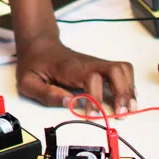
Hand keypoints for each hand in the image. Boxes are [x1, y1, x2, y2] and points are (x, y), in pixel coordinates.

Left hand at [16, 34, 135, 114]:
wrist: (39, 43)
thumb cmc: (35, 63)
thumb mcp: (28, 82)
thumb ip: (47, 95)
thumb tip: (70, 104)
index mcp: (69, 68)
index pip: (91, 77)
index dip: (95, 97)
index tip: (91, 114)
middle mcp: (87, 63)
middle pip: (115, 69)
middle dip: (123, 92)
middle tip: (121, 113)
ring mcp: (95, 63)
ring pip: (122, 68)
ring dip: (129, 89)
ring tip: (128, 109)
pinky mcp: (99, 67)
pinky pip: (121, 71)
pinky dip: (128, 85)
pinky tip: (126, 100)